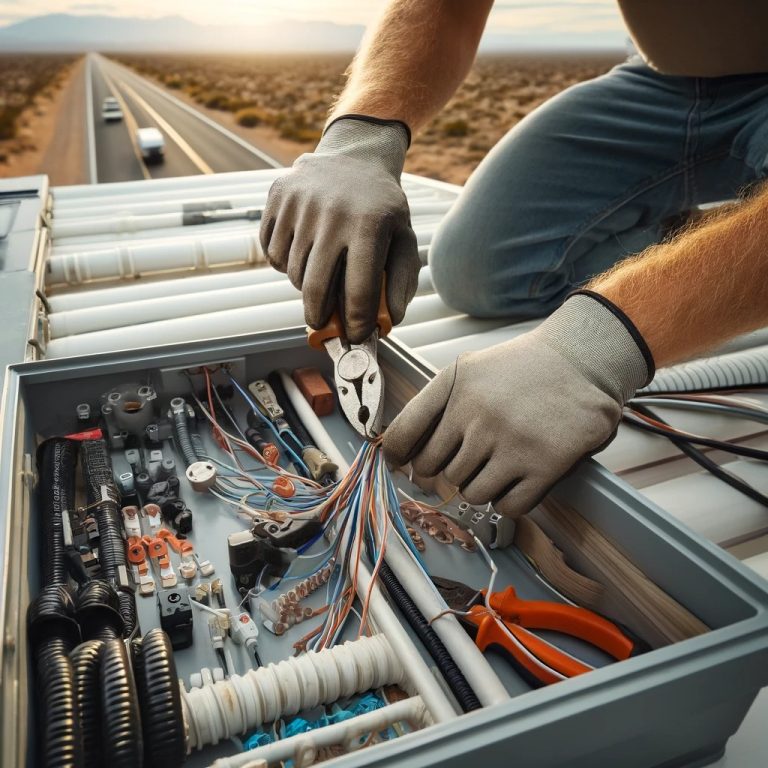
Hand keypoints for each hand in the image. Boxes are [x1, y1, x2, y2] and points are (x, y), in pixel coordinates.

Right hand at [260, 117, 419, 343]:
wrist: (355, 154)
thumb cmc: (382, 206)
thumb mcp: (404, 237)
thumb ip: (401, 281)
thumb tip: (389, 321)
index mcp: (369, 225)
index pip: (359, 290)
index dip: (358, 322)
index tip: (357, 336)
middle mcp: (332, 214)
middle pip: (315, 288)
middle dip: (319, 316)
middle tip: (323, 324)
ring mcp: (300, 204)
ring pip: (292, 272)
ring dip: (305, 284)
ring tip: (321, 270)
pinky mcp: (278, 198)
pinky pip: (273, 252)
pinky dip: (285, 262)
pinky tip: (303, 248)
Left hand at [383, 294, 651, 516]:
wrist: (583, 360)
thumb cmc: (523, 368)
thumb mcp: (470, 370)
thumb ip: (434, 406)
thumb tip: (401, 455)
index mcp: (456, 388)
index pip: (404, 435)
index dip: (398, 455)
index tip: (402, 464)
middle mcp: (479, 415)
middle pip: (438, 471)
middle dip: (452, 468)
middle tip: (472, 457)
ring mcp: (511, 443)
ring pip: (471, 492)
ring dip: (481, 485)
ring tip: (499, 465)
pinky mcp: (544, 466)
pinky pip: (508, 506)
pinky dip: (509, 500)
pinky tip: (518, 480)